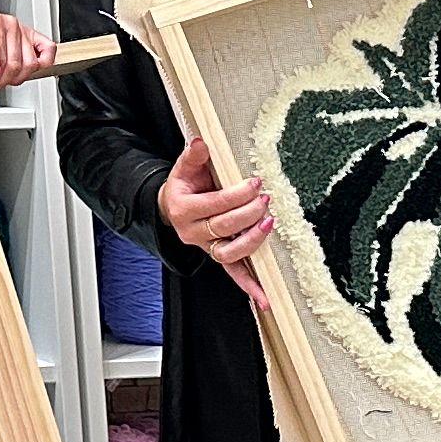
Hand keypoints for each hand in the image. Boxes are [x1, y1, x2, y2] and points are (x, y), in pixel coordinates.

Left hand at [0, 12, 55, 88]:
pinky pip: (48, 49)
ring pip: (30, 64)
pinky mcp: (32, 35)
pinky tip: (27, 70)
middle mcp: (9, 24)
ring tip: (2, 77)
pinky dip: (43, 62)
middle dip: (1, 80)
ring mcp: (22, 29)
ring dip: (16, 77)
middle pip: (15, 64)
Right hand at [157, 131, 272, 306]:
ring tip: (268, 224)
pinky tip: (265, 299)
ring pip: (230, 253)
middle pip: (224, 226)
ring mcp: (206, 247)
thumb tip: (200, 142)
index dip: (237, 194)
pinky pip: (234, 273)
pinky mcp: (217, 256)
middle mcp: (193, 232)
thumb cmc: (183, 186)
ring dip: (252, 241)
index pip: (214, 204)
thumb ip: (193, 156)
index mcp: (183, 209)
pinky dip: (250, 286)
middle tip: (265, 199)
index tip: (255, 183)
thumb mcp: (183, 168)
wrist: (171, 208)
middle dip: (248, 213)